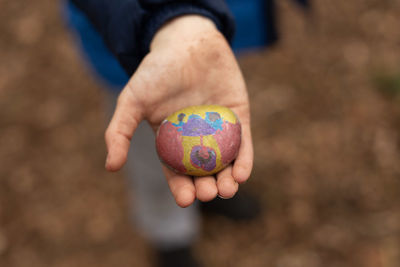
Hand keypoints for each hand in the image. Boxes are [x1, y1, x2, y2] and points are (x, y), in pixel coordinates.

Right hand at [105, 15, 252, 206]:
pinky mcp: (238, 117)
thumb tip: (110, 167)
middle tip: (208, 193)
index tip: (185, 200)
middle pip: (203, 171)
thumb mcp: (132, 100)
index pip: (177, 172)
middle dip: (206, 187)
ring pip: (225, 162)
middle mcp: (196, 139)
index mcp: (172, 141)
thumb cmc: (156, 71)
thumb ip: (120, 132)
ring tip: (227, 190)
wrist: (186, 41)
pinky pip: (243, 143)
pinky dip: (244, 159)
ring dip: (227, 180)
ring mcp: (218, 129)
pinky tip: (242, 174)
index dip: (181, 188)